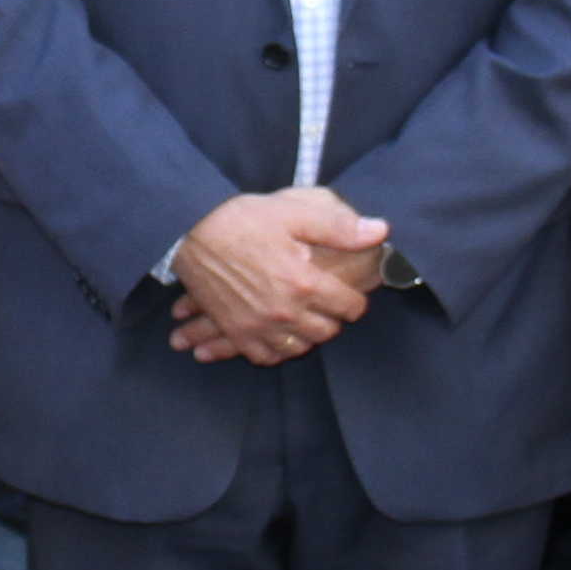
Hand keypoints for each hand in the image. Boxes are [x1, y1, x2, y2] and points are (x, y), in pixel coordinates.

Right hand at [167, 188, 387, 364]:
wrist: (190, 231)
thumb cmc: (242, 218)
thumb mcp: (294, 213)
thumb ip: (340, 226)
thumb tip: (380, 231)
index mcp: (304, 282)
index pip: (350, 307)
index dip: (356, 299)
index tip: (352, 292)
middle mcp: (284, 311)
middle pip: (326, 332)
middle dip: (333, 319)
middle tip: (329, 305)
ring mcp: (258, 326)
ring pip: (298, 348)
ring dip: (307, 336)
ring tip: (307, 320)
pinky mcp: (236, 331)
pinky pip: (265, 356)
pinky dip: (276, 350)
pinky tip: (280, 337)